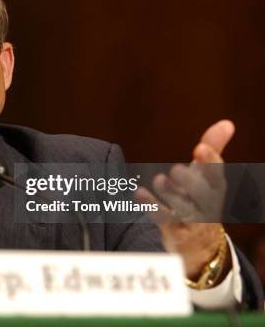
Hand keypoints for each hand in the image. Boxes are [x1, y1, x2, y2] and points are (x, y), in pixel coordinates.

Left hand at [135, 120, 233, 280]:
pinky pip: (163, 220)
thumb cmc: (201, 198)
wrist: (200, 242)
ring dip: (171, 194)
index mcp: (215, 188)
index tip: (200, 147)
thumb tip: (227, 123)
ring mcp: (191, 221)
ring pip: (184, 209)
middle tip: (176, 169)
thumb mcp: (207, 175)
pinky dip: (151, 206)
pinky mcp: (175, 232)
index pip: (217, 174)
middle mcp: (206, 205)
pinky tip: (139, 193)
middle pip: (203, 194)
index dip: (210, 161)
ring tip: (160, 179)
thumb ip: (213, 148)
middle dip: (191, 181)